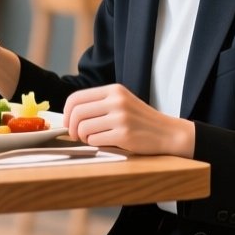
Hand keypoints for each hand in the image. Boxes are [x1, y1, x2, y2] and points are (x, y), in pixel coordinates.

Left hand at [63, 84, 195, 156]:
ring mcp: (121, 118)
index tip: (68, 122)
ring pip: (84, 128)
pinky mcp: (124, 135)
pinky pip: (95, 140)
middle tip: (76, 135)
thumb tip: (70, 115)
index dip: (66, 112)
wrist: (168, 132)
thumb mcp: (122, 102)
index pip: (76, 98)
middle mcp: (116, 101)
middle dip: (71, 127)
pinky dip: (95, 144)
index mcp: (114, 90)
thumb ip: (100, 104)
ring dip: (83, 137)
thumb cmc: (141, 120)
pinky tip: (105, 142)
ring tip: (92, 138)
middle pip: (77, 113)